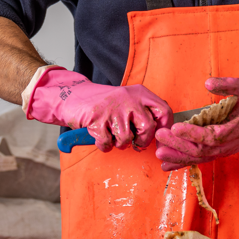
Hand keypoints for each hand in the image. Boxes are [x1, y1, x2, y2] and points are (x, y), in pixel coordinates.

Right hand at [25, 68, 171, 150]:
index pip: (164, 110)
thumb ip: (144, 111)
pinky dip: (104, 145)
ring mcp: (112, 108)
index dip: (164, 129)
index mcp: (139, 93)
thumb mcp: (127, 100)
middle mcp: (128, 98)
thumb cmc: (104, 104)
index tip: (158, 140)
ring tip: (112, 135)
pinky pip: (108, 143)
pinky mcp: (97, 119)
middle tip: (134, 143)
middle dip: (142, 141)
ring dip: (119, 144)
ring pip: (126, 138)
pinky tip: (100, 136)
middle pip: (148, 127)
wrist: (74, 97)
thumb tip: (162, 134)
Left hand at [154, 76, 238, 170]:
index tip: (176, 127)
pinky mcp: (224, 150)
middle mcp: (234, 143)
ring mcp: (229, 149)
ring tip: (160, 154)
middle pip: (204, 149)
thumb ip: (229, 85)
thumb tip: (207, 82)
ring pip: (202, 158)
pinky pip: (203, 159)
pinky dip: (185, 162)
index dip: (194, 133)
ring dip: (180, 157)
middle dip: (180, 145)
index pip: (214, 135)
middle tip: (160, 136)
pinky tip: (168, 164)